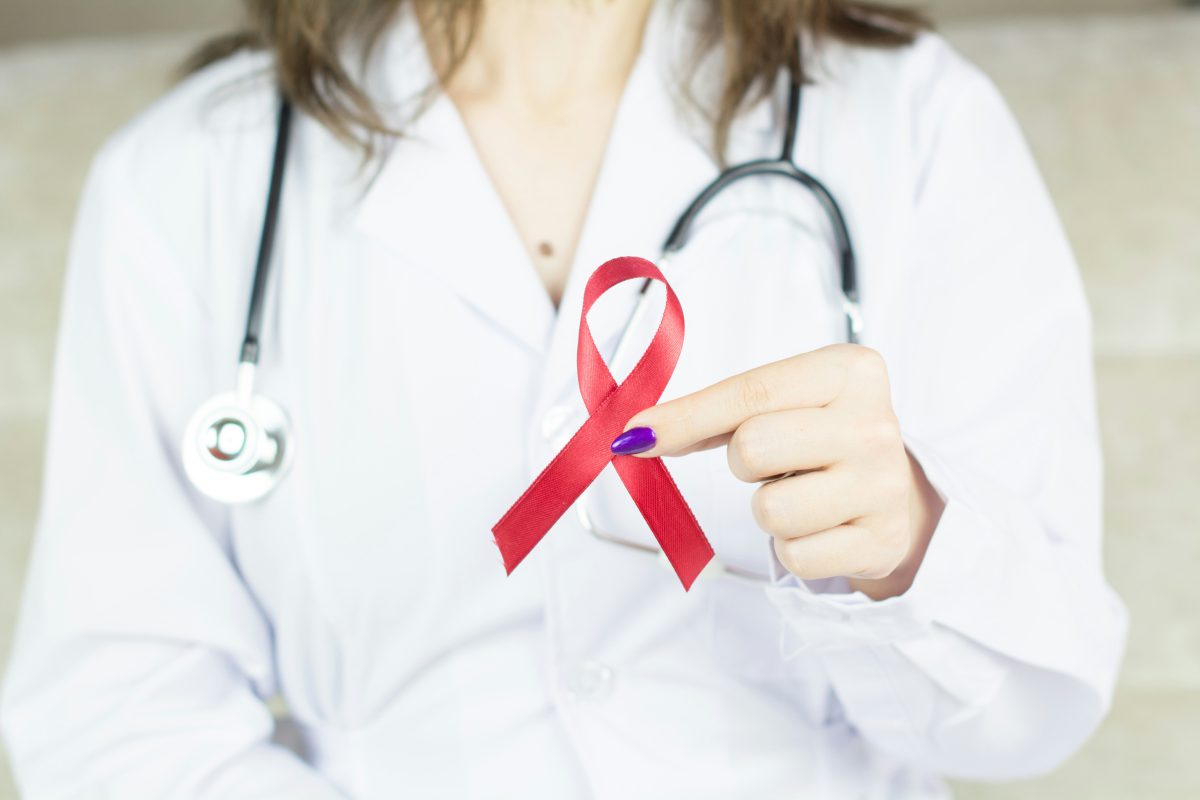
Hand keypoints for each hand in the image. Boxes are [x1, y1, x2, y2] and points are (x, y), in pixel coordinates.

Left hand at [611, 344, 944, 598]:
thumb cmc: (821, 437)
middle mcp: (874, 424)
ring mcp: (883, 486)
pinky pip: (795, 555)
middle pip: (752, 448)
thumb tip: (636, 436)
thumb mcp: (784, 402)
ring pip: (770, 510)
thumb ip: (713, 412)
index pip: (750, 393)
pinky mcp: (881, 542)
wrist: (896, 492)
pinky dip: (792, 548)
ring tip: (801, 493)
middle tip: (774, 462)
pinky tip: (819, 526)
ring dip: (768, 509)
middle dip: (744, 462)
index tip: (636, 435)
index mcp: (850, 371)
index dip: (686, 417)